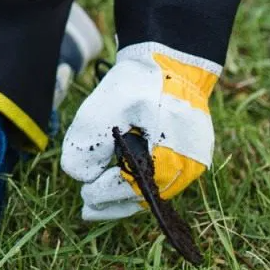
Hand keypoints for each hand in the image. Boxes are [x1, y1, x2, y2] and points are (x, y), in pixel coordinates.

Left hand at [60, 0, 241, 220]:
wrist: (173, 60)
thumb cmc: (143, 79)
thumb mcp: (109, 101)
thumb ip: (89, 138)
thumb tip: (78, 175)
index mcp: (170, 155)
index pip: (130, 186)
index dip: (104, 194)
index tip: (83, 195)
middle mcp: (187, 166)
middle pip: (143, 195)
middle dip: (113, 203)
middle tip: (86, 209)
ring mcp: (192, 162)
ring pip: (152, 190)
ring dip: (124, 197)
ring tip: (97, 204)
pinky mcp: (190, 154)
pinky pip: (160, 178)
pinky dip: (139, 184)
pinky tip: (119, 186)